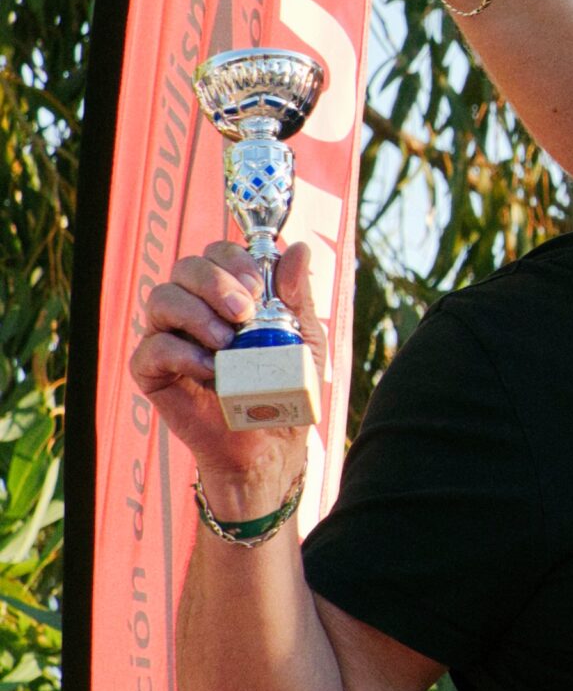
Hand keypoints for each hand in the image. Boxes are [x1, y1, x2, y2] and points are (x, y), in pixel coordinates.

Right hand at [129, 240, 321, 512]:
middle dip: (215, 283)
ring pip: (161, 299)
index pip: (217, 252)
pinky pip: (152, 349)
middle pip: (186, 267)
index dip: (233, 259)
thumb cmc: (285, 384)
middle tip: (244, 313)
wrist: (270, 442)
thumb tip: (297, 248)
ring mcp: (170, 336)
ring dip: (197, 314)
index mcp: (228, 293)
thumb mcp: (302, 337)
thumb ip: (296, 294)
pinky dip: (182, 354)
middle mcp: (194, 307)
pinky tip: (210, 370)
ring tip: (227, 343)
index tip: (258, 285)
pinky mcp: (153, 371)